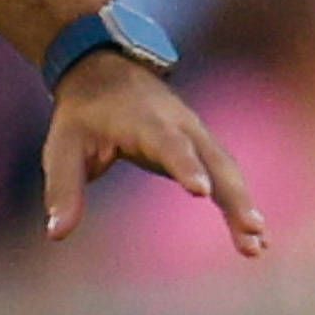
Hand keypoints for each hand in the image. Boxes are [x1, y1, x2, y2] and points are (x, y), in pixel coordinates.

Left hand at [39, 52, 267, 254]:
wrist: (104, 70)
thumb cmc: (82, 114)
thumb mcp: (62, 148)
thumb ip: (63, 190)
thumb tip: (55, 234)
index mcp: (146, 121)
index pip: (169, 145)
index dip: (186, 166)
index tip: (202, 192)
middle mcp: (181, 125)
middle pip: (214, 161)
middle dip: (234, 197)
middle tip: (253, 231)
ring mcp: (196, 134)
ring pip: (228, 170)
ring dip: (244, 205)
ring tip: (259, 245)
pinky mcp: (202, 146)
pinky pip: (227, 175)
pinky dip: (241, 202)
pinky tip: (255, 236)